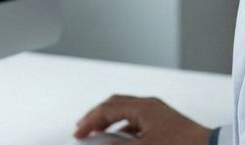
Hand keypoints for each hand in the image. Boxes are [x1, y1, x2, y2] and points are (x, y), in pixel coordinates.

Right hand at [74, 95, 211, 143]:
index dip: (91, 121)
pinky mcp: (166, 124)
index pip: (108, 108)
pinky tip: (123, 140)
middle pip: (116, 104)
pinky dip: (125, 129)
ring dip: (112, 123)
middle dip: (98, 116)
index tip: (79, 132)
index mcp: (143, 106)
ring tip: (100, 135)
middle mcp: (150, 105)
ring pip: (127, 112)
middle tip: (84, 127)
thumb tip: (101, 143)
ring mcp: (158, 113)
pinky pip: (138, 121)